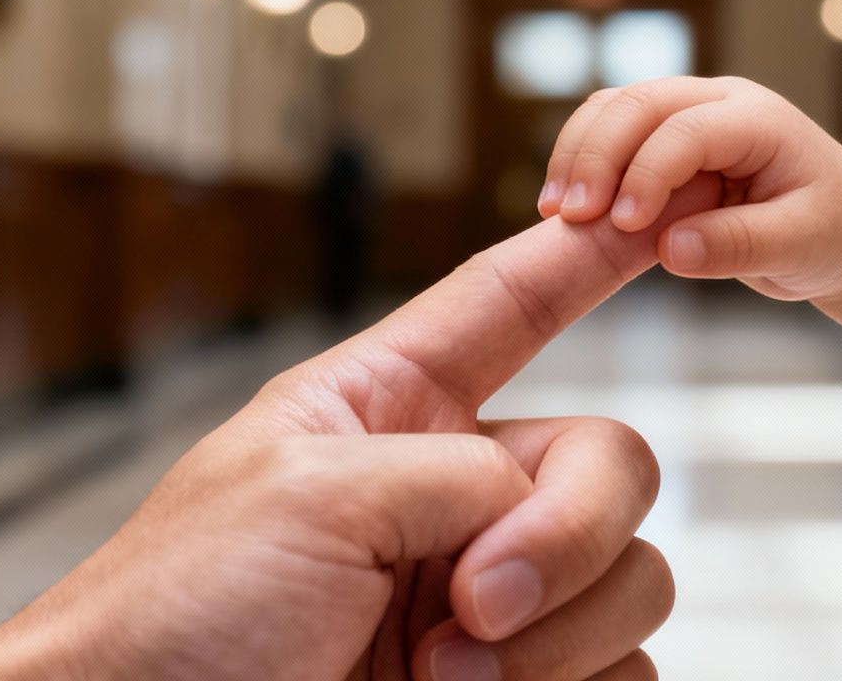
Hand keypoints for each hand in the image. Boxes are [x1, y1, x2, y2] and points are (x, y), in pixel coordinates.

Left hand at [0, 177, 725, 680]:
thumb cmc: (179, 610)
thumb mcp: (308, 493)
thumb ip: (455, 472)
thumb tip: (532, 517)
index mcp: (396, 407)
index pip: (517, 303)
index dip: (589, 254)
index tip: (662, 208)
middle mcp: (459, 494)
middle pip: (613, 464)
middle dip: (567, 535)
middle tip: (471, 603)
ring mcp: (494, 597)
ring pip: (635, 578)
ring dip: (559, 634)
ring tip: (437, 674)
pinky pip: (629, 670)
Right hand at [539, 77, 841, 303]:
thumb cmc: (836, 233)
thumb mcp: (804, 247)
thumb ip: (740, 245)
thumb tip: (670, 248)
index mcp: (759, 121)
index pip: (685, 130)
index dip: (647, 173)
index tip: (623, 224)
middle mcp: (719, 102)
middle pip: (638, 103)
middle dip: (595, 155)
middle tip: (567, 215)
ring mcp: (690, 112)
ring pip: (614, 109)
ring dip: (578, 154)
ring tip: (554, 211)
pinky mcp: (666, 135)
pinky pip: (611, 131)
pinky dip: (583, 161)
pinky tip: (565, 207)